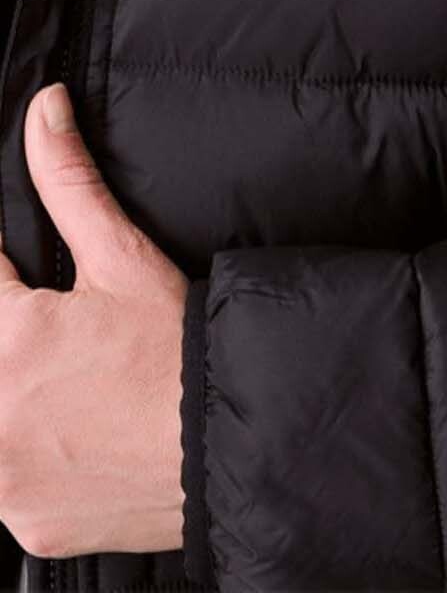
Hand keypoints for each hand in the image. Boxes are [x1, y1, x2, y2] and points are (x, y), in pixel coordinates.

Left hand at [0, 82, 188, 559]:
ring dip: (16, 393)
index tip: (29, 282)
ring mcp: (2, 480)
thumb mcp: (124, 256)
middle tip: (66, 341)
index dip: (6, 276)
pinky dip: (29, 457)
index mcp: (4, 340)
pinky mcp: (25, 522)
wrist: (239, 443)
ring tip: (73, 384)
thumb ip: (66, 180)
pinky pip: (6, 482)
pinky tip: (77, 435)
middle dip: (15, 333)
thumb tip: (45, 107)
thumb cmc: (183, 347)